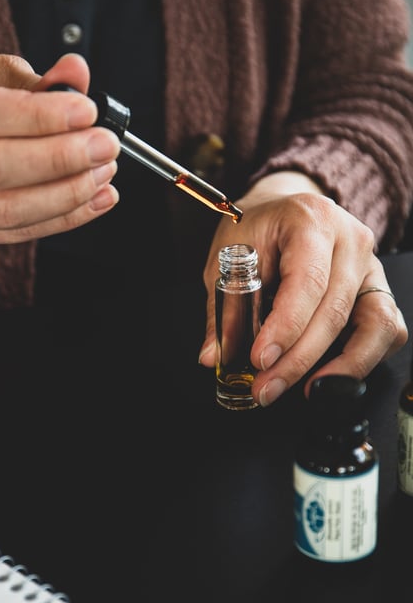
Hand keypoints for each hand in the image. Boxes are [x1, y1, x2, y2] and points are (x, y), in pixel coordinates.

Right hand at [0, 52, 118, 244]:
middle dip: (59, 158)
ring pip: (6, 209)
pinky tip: (96, 199)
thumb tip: (77, 73)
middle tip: (105, 145)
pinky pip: (17, 232)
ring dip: (66, 194)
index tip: (87, 112)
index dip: (38, 117)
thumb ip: (35, 77)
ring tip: (103, 172)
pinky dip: (64, 219)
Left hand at [198, 173, 407, 405]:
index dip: (285, 327)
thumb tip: (215, 355)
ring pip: (375, 325)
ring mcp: (372, 266)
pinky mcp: (379, 290)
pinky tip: (329, 377)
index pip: (307, 281)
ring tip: (305, 390)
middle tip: (267, 387)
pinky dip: (363, 359)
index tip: (261, 358)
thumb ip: (223, 308)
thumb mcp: (228, 257)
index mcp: (312, 220)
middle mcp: (351, 240)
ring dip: (341, 367)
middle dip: (299, 359)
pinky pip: (387, 331)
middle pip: (336, 310)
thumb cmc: (256, 231)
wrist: (283, 212)